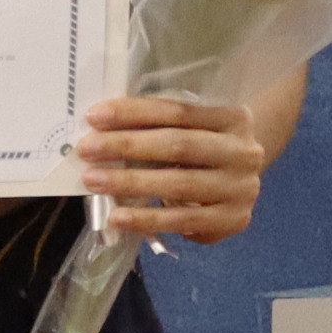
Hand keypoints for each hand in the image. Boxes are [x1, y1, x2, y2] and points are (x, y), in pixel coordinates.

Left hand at [75, 67, 303, 244]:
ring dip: (130, 183)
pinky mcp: (234, 220)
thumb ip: (160, 127)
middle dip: (127, 146)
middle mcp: (243, 152)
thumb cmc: (206, 148)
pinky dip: (147, 219)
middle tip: (87, 150)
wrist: (244, 182)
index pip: (177, 111)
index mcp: (233, 118)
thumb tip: (102, 130)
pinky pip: (183, 221)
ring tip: (94, 182)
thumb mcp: (195, 129)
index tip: (94, 117)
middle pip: (178, 146)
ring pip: (179, 185)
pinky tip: (118, 217)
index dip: (134, 113)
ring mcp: (242, 189)